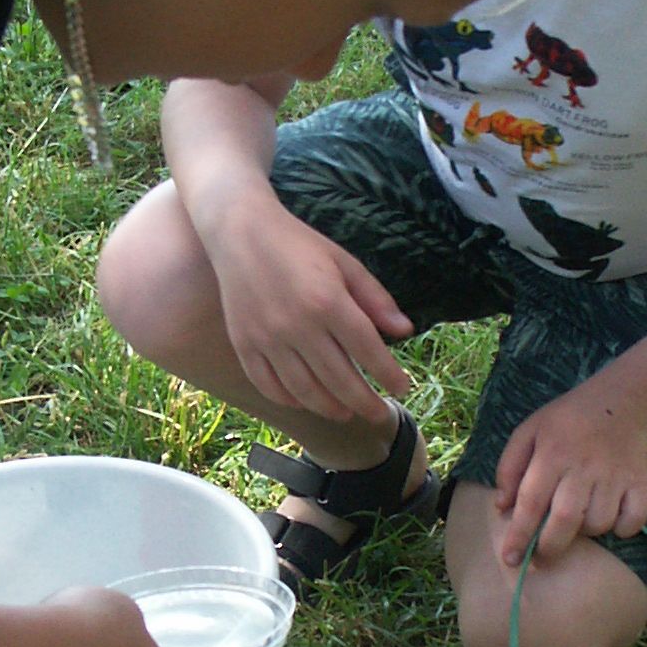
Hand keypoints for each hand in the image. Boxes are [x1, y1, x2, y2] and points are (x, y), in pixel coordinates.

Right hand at [207, 203, 411, 423]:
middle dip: (365, 402)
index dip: (388, 373)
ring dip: (330, 408)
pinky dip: (290, 399)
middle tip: (380, 414)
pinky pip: (268, 384)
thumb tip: (406, 331)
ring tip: (347, 413)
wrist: (240, 232)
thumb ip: (375, 299)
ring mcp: (267, 338)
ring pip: (305, 390)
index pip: (367, 349)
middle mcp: (297, 325)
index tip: (403, 387)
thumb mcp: (345, 262)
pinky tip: (307, 401)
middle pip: (339, 379)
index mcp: (328, 301)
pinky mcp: (244, 344)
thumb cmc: (299, 245)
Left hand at [494, 388, 646, 566]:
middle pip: (565, 520)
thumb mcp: (529, 430)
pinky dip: (622, 528)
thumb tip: (501, 508)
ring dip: (586, 532)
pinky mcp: (640, 483)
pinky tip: (611, 518)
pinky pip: (633, 520)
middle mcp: (583, 467)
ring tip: (578, 520)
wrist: (623, 401)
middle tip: (540, 560)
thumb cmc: (568, 420)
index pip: (530, 502)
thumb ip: (509, 467)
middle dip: (549, 548)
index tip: (510, 559)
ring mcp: (614, 476)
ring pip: (598, 523)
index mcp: (552, 454)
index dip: (519, 535)